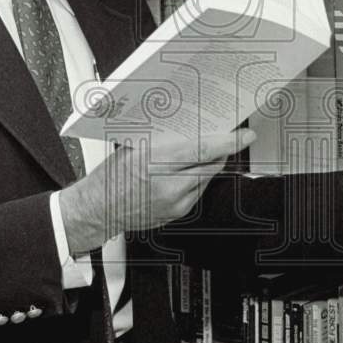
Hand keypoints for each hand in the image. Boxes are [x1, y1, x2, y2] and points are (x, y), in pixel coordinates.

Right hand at [59, 128, 256, 252]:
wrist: (97, 210)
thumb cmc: (110, 178)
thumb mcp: (135, 147)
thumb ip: (166, 141)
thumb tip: (192, 129)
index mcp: (156, 163)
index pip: (204, 149)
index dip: (229, 141)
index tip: (244, 136)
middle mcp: (169, 186)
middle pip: (211, 166)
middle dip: (220, 152)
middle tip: (223, 139)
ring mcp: (175, 204)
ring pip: (207, 180)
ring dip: (206, 166)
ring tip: (195, 156)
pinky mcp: (177, 214)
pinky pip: (197, 193)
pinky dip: (196, 181)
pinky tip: (184, 174)